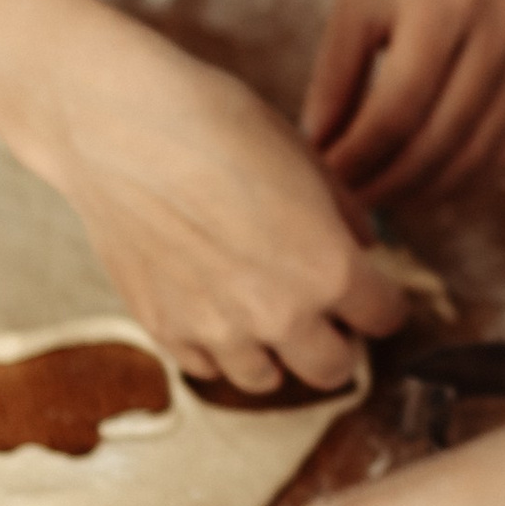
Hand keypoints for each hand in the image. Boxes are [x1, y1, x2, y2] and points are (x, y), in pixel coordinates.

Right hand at [25, 5, 405, 394]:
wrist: (119, 127)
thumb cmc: (216, 124)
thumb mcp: (303, 156)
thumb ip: (342, 214)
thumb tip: (362, 245)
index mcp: (328, 269)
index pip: (386, 317)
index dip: (383, 299)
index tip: (372, 289)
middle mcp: (278, 315)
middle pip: (334, 368)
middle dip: (339, 341)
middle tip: (326, 312)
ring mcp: (216, 331)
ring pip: (268, 380)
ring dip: (276, 352)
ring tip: (264, 312)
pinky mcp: (164, 330)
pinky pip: (205, 368)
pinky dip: (217, 348)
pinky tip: (213, 307)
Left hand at [303, 0, 504, 203]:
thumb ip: (336, 78)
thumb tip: (319, 153)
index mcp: (446, 0)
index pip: (399, 109)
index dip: (358, 156)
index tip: (323, 177)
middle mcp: (499, 28)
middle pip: (442, 140)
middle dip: (389, 183)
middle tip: (346, 200)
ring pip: (478, 153)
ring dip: (426, 190)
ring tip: (379, 197)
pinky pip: (503, 146)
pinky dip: (462, 177)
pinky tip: (423, 184)